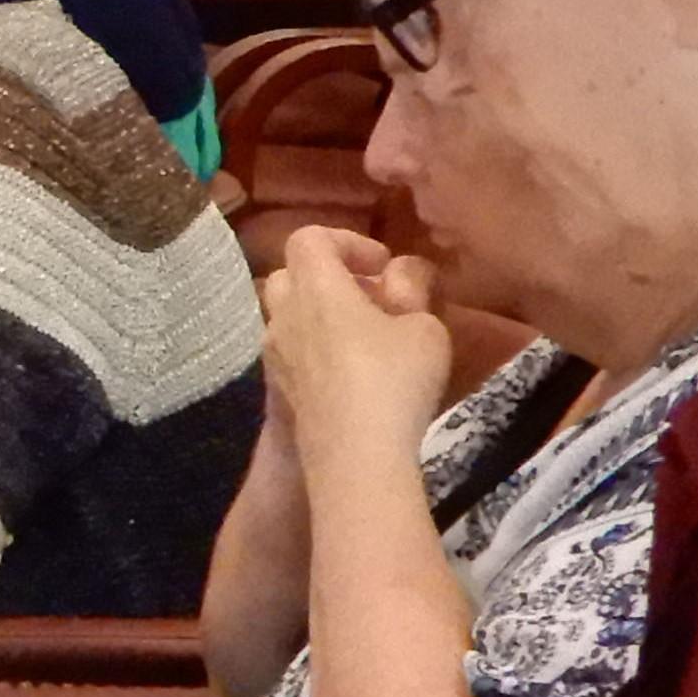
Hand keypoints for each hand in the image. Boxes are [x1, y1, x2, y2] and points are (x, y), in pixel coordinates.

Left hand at [257, 226, 456, 458]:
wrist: (354, 458)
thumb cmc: (394, 381)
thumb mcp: (424, 327)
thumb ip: (411, 289)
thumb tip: (401, 271)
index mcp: (314, 288)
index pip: (309, 238)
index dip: (347, 241)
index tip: (383, 266)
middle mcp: (282, 315)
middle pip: (289, 275)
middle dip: (327, 277)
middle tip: (371, 298)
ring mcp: (273, 355)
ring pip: (286, 316)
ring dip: (320, 314)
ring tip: (366, 337)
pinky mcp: (278, 391)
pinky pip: (290, 351)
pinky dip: (314, 347)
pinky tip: (352, 372)